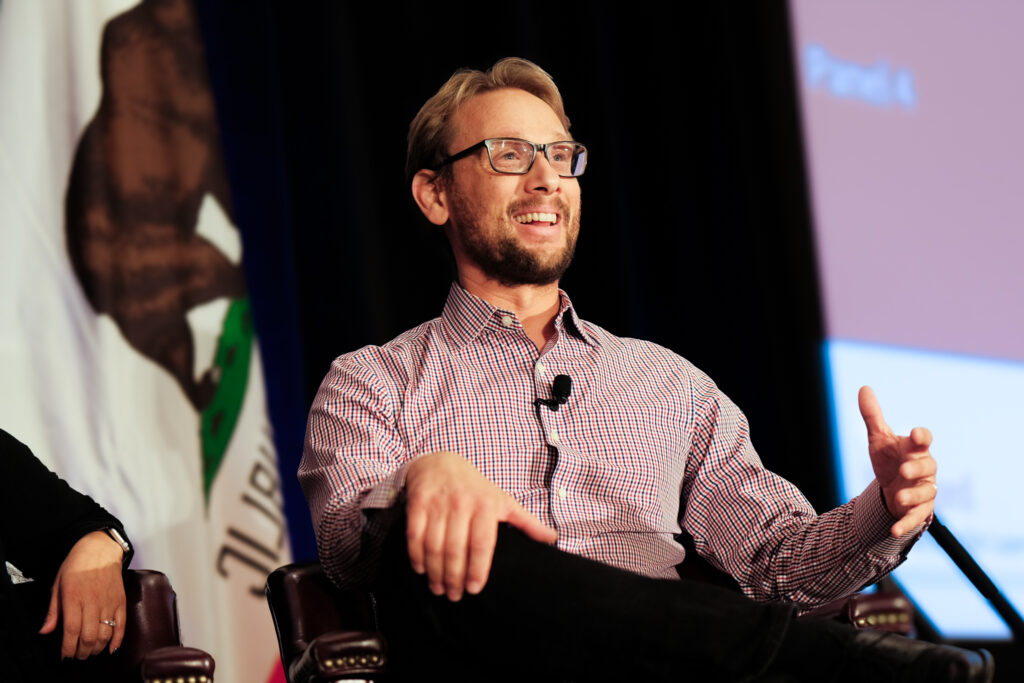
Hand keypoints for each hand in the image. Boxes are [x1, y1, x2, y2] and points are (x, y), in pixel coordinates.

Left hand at [39, 530, 126, 658]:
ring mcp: (109, 602)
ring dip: (97, 648)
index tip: (65, 656)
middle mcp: (93, 602)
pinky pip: (122, 624)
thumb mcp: (58, 584)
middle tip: (77, 656)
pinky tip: (111, 648)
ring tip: (91, 652)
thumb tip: (45, 631)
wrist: (101, 549)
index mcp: (74, 597)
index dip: (68, 648)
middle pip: (89, 636)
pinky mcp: (121, 601)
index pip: (71, 630)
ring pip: (105, 634)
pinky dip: (117, 640)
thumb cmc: (77, 565)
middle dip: (82, 652)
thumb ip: (53, 610)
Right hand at [404, 450, 557, 600]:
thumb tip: (553, 539)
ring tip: (438, 588)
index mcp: (486, 505)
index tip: (475, 589)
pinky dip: (416, 556)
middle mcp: (462, 504)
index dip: (478, 569)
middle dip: (454, 578)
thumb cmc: (475, 487)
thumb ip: (527, 522)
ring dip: (435, 572)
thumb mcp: (503, 500)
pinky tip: (421, 569)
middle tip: (454, 596)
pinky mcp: (418, 503)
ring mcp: (438, 503)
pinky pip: (415, 535)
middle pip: (455, 549)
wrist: (440, 462)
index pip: (482, 543)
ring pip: (434, 546)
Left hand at [858, 386, 936, 536]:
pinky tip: (893, 531)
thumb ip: (873, 416)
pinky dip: (905, 524)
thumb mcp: (879, 439)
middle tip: (904, 469)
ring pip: (926, 493)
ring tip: (898, 497)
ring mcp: (924, 490)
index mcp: (915, 449)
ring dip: (913, 495)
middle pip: (928, 466)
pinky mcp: (919, 510)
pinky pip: (916, 518)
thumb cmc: (890, 459)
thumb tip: (864, 388)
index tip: (916, 435)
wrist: (893, 488)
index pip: (924, 440)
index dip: (922, 437)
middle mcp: (924, 469)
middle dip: (917, 468)